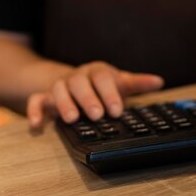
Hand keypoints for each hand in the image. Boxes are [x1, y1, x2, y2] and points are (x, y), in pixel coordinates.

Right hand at [27, 61, 163, 128]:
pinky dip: (35, 110)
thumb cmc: (101, 84)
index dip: (110, 93)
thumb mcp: (119, 82)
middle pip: (80, 82)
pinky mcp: (45, 97)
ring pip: (58, 89)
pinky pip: (36, 100)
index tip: (117, 111)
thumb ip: (137, 83)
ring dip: (64, 103)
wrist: (74, 81)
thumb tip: (160, 81)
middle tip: (97, 116)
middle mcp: (78, 77)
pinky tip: (38, 124)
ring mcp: (60, 86)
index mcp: (97, 71)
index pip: (103, 77)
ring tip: (72, 119)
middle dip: (88, 98)